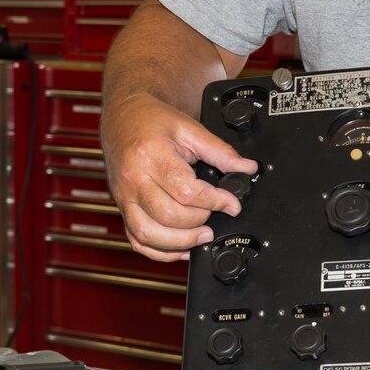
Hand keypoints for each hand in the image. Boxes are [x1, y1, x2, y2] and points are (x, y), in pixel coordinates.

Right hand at [102, 90, 256, 262]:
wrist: (123, 118)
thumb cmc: (152, 121)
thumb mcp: (190, 129)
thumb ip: (220, 151)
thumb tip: (246, 168)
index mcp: (151, 156)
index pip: (185, 191)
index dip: (214, 201)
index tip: (231, 203)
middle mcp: (134, 180)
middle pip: (168, 216)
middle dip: (199, 221)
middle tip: (215, 214)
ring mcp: (124, 197)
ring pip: (148, 235)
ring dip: (181, 242)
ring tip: (202, 235)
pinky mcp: (122, 209)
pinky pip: (137, 240)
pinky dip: (160, 251)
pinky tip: (180, 248)